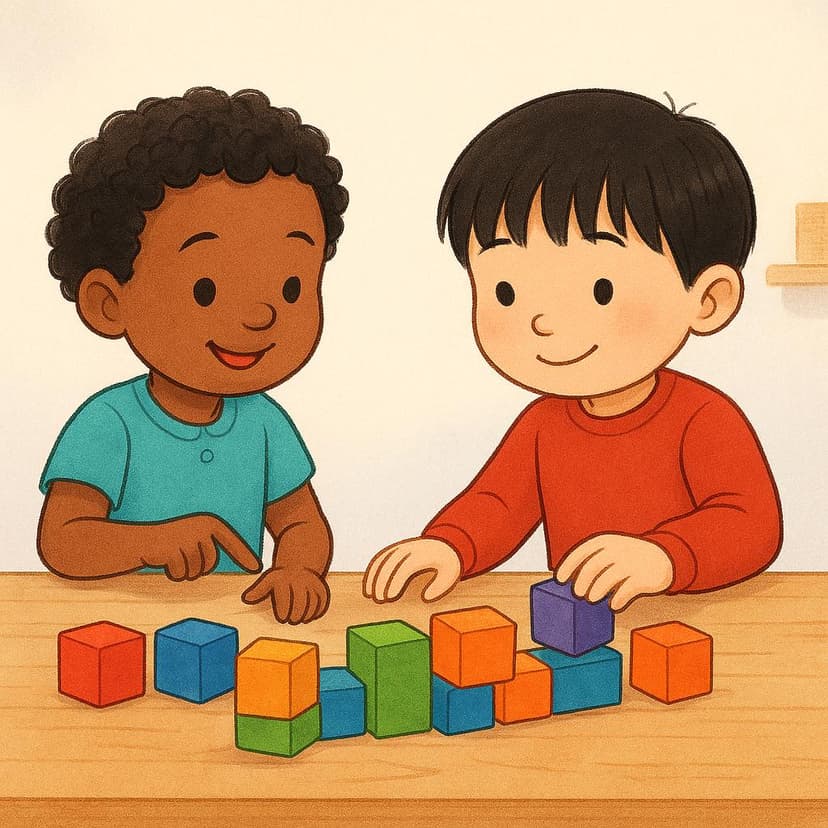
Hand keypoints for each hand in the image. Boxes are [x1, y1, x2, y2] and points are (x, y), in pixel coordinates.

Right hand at [141, 514, 261, 580]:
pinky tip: (164, 561)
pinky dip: (173, 573)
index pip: (232, 541)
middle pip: (211, 563)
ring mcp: (187, 537)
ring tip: (173, 558)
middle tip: (182, 558)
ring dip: (184, 571)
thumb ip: (212, 546)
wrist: (140, 540)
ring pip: (196, 571)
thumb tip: (234, 562)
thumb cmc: (170, 543)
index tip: (256, 569)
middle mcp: (201, 527)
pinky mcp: (173, 550)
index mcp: (209, 523)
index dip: (244, 556)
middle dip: (198, 568)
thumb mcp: (194, 539)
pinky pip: (181, 573)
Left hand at [242, 565, 329, 623]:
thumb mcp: (269, 581)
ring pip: (311, 607)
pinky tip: (310, 614)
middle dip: (294, 617)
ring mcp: (312, 584)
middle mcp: (299, 580)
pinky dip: (317, 612)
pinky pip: (322, 604)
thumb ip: (258, 590)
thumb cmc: (281, 578)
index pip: (285, 604)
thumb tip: (246, 598)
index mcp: (284, 580)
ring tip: (300, 619)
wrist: (301, 563)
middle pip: (299, 607)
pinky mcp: (322, 588)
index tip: (282, 617)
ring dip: (306, 616)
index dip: (283, 614)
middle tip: (292, 619)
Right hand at [363, 537, 461, 602]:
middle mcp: (408, 549)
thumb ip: (440, 587)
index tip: (389, 597)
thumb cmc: (447, 562)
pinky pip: (380, 557)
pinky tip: (369, 584)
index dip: (394, 582)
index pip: (404, 568)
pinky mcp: (395, 549)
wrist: (445, 542)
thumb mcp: (451, 574)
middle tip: (378, 600)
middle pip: (390, 564)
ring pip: (382, 560)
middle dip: (381, 582)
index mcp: (422, 555)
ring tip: (369, 594)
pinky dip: (372, 570)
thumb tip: (425, 598)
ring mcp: (400, 547)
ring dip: (373, 576)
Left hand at [554, 533, 673, 610]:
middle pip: (592, 567)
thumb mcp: (612, 551)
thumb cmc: (628, 557)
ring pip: (608, 578)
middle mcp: (616, 550)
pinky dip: (618, 599)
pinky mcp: (644, 577)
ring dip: (597, 591)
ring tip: (592, 599)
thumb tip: (574, 584)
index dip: (569, 565)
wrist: (664, 556)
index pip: (581, 551)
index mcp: (605, 542)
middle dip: (582, 582)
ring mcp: (631, 562)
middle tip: (577, 594)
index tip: (560, 579)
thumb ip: (594, 562)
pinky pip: (627, 590)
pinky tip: (613, 606)